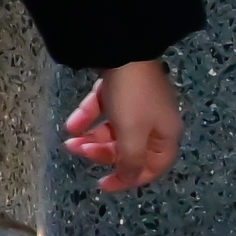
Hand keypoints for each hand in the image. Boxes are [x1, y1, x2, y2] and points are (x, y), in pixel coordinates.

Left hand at [64, 61, 180, 192]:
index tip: (103, 185)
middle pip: (128, 149)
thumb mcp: (133, 133)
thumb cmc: (132, 97)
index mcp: (166, 133)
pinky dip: (86, 118)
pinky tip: (71, 124)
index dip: (130, 179)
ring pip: (112, 131)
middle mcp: (154, 120)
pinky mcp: (119, 89)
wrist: (122, 50)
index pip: (153, 166)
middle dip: (101, 153)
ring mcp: (136, 104)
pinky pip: (102, 110)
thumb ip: (130, 160)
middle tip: (78, 150)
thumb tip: (128, 179)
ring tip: (69, 140)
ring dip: (90, 138)